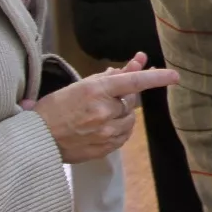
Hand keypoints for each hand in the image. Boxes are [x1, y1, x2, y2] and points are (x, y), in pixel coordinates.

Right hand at [31, 53, 177, 163]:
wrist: (36, 140)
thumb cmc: (55, 108)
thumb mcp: (81, 86)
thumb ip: (112, 75)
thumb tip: (137, 62)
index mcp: (95, 91)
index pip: (133, 82)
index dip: (156, 78)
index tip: (174, 76)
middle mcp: (103, 111)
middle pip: (130, 102)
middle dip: (121, 99)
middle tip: (104, 100)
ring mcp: (104, 132)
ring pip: (129, 120)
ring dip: (121, 116)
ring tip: (98, 116)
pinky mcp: (104, 149)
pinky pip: (123, 136)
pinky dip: (118, 130)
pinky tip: (100, 129)